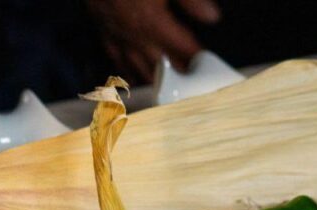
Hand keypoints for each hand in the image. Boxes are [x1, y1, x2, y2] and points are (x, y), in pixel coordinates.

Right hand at [86, 0, 220, 81]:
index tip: (209, 72)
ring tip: (168, 93)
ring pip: (138, 68)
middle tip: (193, 88)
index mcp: (154, 24)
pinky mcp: (103, 32)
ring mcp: (118, 37)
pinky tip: (133, 79)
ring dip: (155, 81)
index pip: (183, 49)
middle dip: (179, 77)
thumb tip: (212, 18)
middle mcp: (136, 38)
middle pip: (163, 65)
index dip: (197, 61)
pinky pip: (116, 59)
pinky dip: (127, 72)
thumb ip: (190, 1)